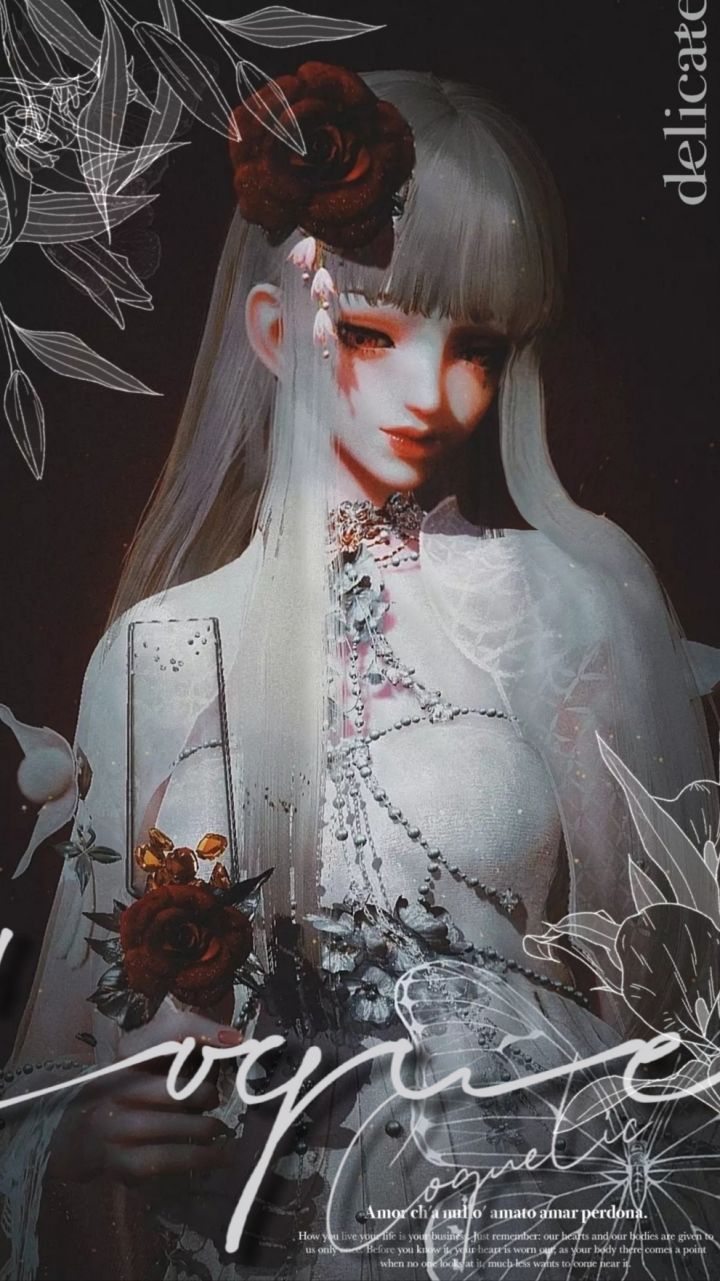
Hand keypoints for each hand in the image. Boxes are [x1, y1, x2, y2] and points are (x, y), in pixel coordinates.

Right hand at [49, 1007, 242, 1185]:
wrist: (84, 1136)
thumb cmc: (132, 1093)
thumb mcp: (151, 1062)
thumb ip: (187, 1048)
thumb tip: (234, 1042)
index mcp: (127, 1055)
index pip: (170, 1032)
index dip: (204, 1032)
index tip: (237, 1041)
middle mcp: (118, 1087)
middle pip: (182, 1086)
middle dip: (207, 1095)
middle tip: (213, 1100)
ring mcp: (117, 1126)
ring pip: (183, 1123)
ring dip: (210, 1127)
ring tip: (218, 1129)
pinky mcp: (124, 1162)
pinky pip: (174, 1158)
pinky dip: (204, 1157)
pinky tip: (218, 1155)